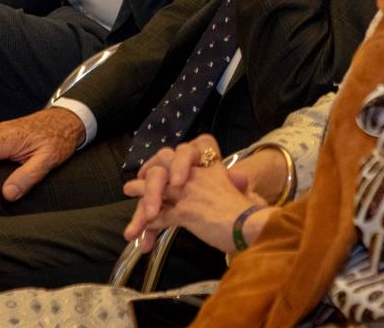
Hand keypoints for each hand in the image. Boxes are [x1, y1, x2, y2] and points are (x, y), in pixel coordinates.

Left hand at [121, 136, 266, 252]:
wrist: (253, 225)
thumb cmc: (251, 213)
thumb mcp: (241, 190)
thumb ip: (235, 183)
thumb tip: (241, 178)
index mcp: (211, 168)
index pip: (184, 154)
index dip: (169, 160)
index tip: (159, 165)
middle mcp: (198, 176)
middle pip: (166, 165)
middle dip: (150, 172)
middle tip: (137, 180)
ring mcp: (190, 192)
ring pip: (158, 188)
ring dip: (142, 195)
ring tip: (129, 193)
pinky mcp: (187, 211)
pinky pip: (161, 215)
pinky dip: (150, 222)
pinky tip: (144, 229)